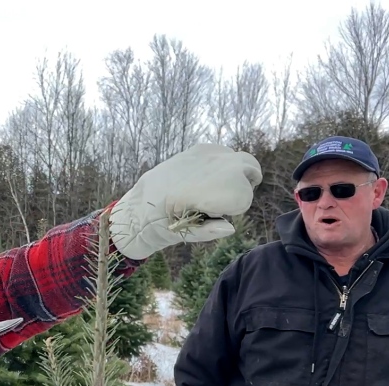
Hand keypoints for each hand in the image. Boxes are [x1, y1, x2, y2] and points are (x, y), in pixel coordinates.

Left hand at [109, 143, 261, 259]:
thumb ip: (209, 231)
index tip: (217, 213)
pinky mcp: (200, 148)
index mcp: (202, 189)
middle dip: (243, 186)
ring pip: (243, 160)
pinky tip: (207, 179)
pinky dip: (225, 166)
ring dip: (237, 174)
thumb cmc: (161, 225)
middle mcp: (209, 167)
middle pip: (250, 170)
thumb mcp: (185, 234)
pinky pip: (227, 154)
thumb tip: (230, 229)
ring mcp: (206, 154)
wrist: (138, 206)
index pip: (243, 196)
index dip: (235, 208)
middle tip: (225, 201)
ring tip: (217, 190)